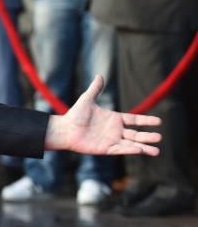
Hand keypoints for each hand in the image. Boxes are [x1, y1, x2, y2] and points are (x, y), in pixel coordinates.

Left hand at [45, 75, 161, 155]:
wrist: (65, 129)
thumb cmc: (74, 115)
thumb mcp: (87, 99)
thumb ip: (95, 89)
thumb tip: (99, 75)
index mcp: (114, 119)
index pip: (134, 120)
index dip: (146, 121)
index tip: (159, 122)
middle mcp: (114, 131)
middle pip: (136, 134)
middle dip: (148, 136)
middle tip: (160, 137)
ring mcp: (111, 140)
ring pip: (131, 144)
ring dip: (144, 147)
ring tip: (157, 151)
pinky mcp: (105, 149)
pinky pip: (120, 149)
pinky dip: (130, 150)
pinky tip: (140, 150)